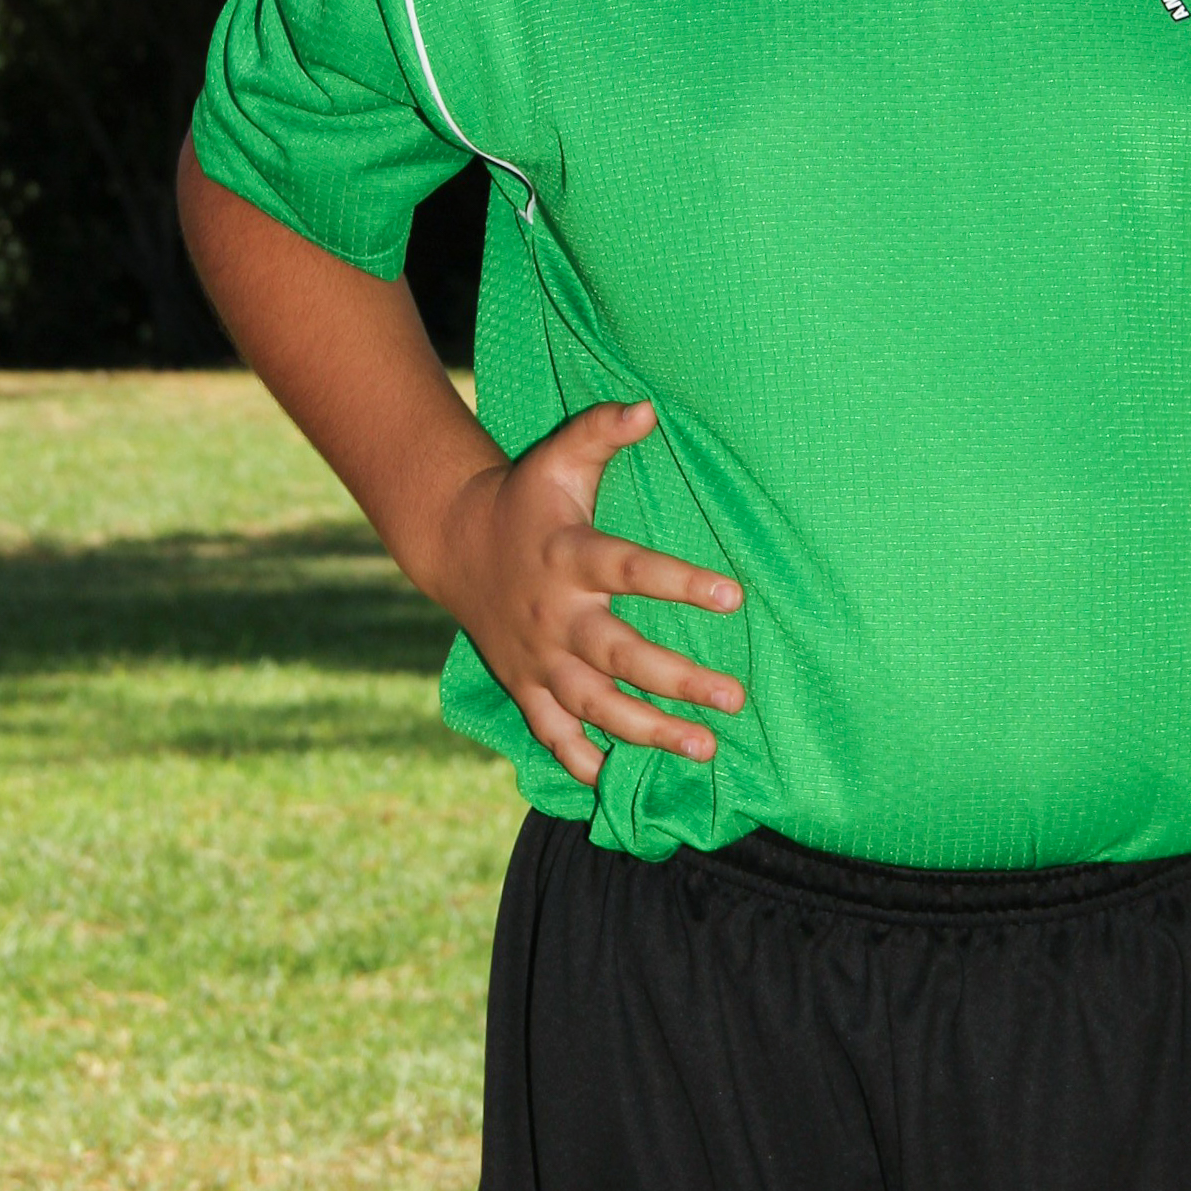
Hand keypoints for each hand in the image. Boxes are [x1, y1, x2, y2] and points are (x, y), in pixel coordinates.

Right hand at [426, 399, 744, 789]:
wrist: (455, 543)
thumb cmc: (525, 498)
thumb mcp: (558, 458)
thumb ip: (601, 430)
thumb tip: (649, 407)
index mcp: (569, 556)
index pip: (630, 570)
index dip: (680, 582)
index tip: (736, 596)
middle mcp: (555, 614)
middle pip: (619, 655)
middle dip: (677, 681)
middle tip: (734, 699)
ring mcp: (537, 657)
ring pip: (594, 705)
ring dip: (647, 732)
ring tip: (705, 748)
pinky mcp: (524, 684)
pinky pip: (550, 732)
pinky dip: (580, 760)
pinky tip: (619, 783)